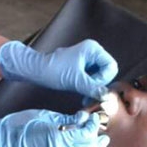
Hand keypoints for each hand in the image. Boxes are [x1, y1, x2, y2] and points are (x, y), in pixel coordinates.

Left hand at [0, 39, 117, 98]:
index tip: (92, 87)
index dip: (104, 79)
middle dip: (99, 84)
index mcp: (93, 49)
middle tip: (88, 94)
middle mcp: (92, 51)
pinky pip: (92, 78)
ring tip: (83, 95)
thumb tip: (107, 97)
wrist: (36, 70)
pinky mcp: (81, 66)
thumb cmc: (53, 71)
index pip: (111, 66)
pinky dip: (88, 86)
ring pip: (100, 76)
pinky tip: (81, 93)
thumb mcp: (76, 81)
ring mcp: (87, 59)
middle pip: (107, 71)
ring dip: (93, 87)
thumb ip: (93, 89)